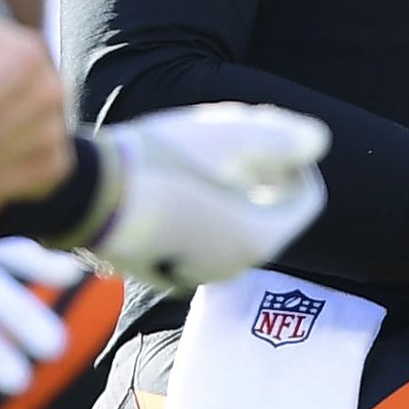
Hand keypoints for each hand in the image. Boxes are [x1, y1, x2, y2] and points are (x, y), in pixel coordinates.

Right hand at [82, 103, 329, 290]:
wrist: (89, 195)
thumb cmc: (164, 161)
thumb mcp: (229, 135)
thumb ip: (284, 137)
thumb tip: (319, 141)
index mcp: (259, 238)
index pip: (305, 201)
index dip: (297, 163)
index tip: (274, 134)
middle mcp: (233, 266)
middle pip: (267, 214)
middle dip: (261, 176)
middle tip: (233, 139)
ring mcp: (193, 273)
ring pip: (230, 228)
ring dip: (228, 194)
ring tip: (201, 156)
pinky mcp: (159, 271)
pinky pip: (196, 240)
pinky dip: (198, 213)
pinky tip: (171, 182)